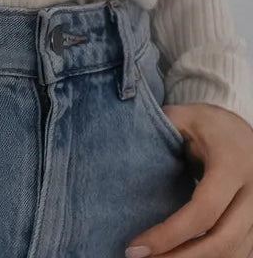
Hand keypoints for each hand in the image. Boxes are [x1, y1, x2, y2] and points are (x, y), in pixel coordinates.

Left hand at [125, 102, 252, 256]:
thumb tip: (122, 142)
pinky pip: (241, 252)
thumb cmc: (209, 125)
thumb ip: (158, 130)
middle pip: (222, 241)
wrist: (243, 132)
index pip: (203, 210)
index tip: (136, 247)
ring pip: (234, 253)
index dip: (170, 234)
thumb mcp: (184, 117)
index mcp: (232, 165)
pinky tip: (182, 256)